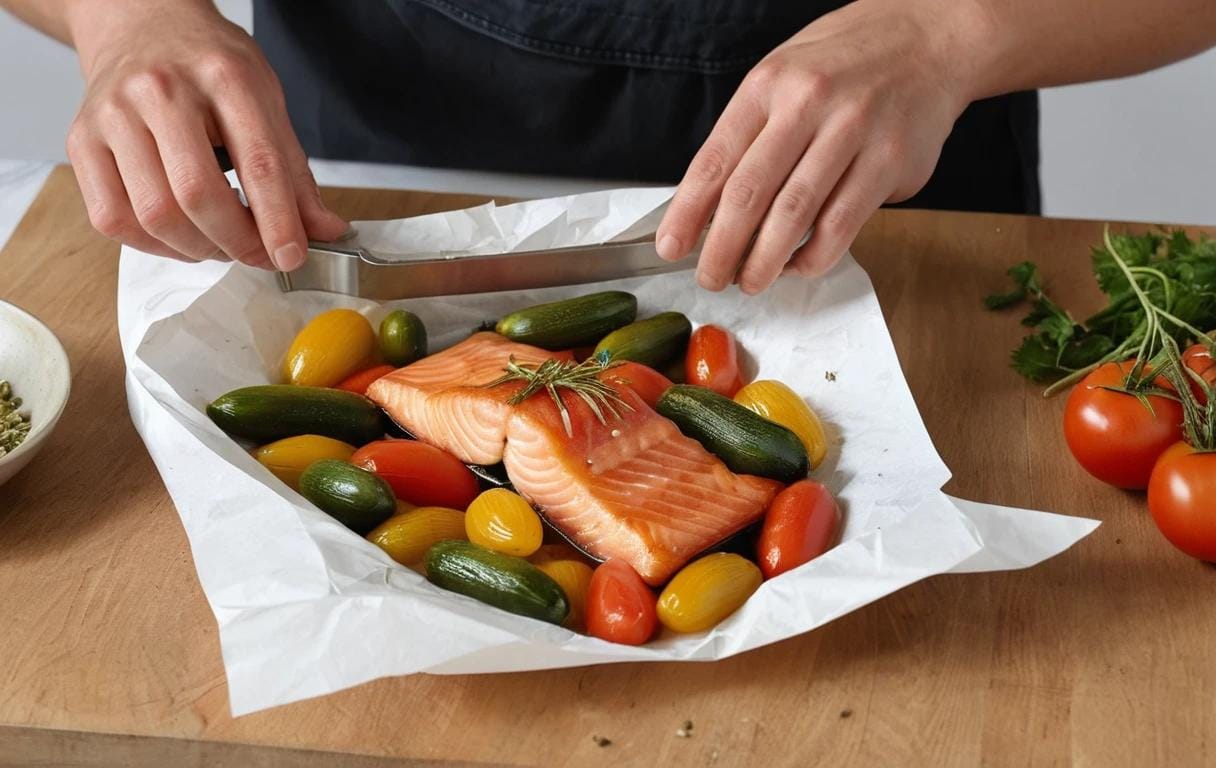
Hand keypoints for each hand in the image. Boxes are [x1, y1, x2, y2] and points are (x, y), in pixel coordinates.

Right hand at [64, 0, 346, 268]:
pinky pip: (113, 219)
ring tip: (222, 243)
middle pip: (198, 194)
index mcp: (223, 76)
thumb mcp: (265, 99)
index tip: (292, 256)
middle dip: (238, 242)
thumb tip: (323, 230)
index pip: (258, 162)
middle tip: (259, 255)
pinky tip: (180, 235)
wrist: (141, 23)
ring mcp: (113, 115)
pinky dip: (154, 245)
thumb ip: (294, 170)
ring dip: (199, 249)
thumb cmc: (207, 65)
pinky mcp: (81, 140)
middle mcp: (161, 90)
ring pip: (155, 214)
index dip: (278, 220)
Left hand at [655, 0, 975, 292]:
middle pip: (749, 194)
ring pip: (794, 216)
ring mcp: (852, 132)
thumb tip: (708, 207)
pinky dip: (813, 257)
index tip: (671, 247)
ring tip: (750, 281)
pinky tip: (798, 266)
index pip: (714, 160)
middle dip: (721, 249)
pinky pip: (841, 226)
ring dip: (764, 261)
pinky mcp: (889, 162)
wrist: (929, 37)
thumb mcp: (783, 77)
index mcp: (768, 85)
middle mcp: (808, 104)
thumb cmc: (846, 64)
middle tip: (710, 278)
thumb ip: (749, 135)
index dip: (687, 213)